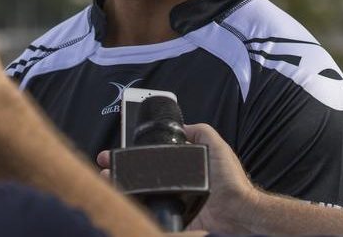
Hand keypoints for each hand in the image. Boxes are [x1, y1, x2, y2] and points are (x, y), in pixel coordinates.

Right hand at [96, 123, 256, 232]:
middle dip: (119, 169)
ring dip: (119, 186)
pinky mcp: (171, 218)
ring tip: (106, 179)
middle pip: (139, 175)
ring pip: (138, 194)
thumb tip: (181, 125)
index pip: (150, 159)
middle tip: (105, 165)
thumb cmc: (229, 179)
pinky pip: (148, 213)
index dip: (133, 154)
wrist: (237, 210)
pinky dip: (133, 208)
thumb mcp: (216, 145)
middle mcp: (173, 183)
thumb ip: (199, 132)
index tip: (117, 150)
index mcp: (181, 167)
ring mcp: (170, 201)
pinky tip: (120, 200)